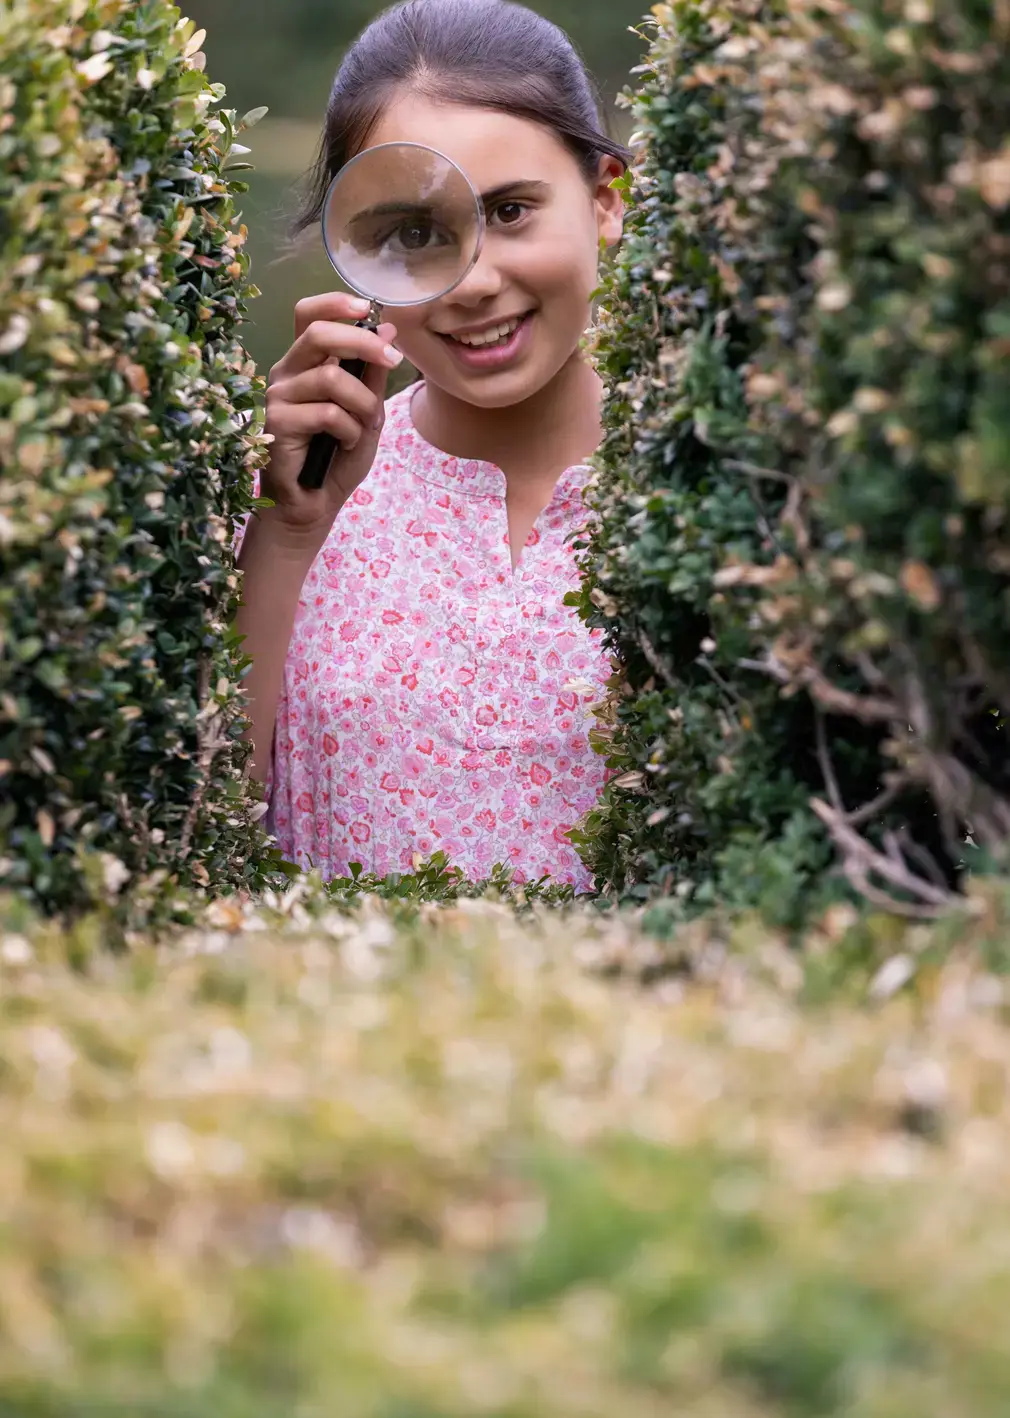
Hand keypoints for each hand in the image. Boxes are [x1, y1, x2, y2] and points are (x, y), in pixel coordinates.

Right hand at [261, 292, 403, 541]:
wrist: (313, 505)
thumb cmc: (336, 458)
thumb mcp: (367, 413)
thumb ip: (373, 374)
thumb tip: (387, 329)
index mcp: (305, 364)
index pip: (308, 314)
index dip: (334, 302)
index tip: (367, 307)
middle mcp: (286, 373)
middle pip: (318, 332)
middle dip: (362, 342)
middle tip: (392, 360)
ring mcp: (278, 397)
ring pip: (330, 377)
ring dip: (363, 403)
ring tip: (364, 427)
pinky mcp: (277, 424)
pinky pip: (327, 413)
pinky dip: (350, 430)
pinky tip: (345, 445)